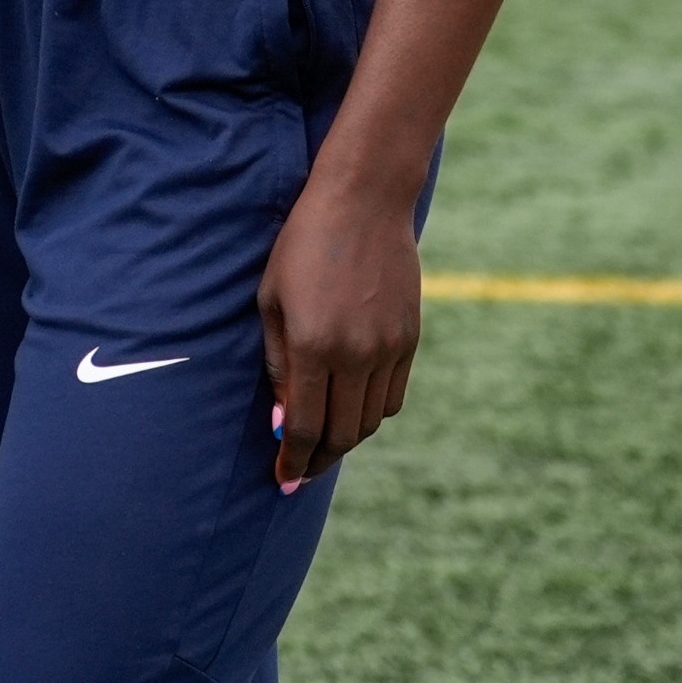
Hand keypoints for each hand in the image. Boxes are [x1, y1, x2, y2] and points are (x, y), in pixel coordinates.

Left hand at [257, 173, 422, 489]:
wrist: (363, 203)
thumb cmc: (301, 246)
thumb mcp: (271, 299)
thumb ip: (276, 363)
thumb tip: (280, 418)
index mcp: (312, 345)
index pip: (303, 425)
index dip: (292, 458)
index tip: (283, 480)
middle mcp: (354, 354)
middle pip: (341, 433)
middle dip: (317, 458)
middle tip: (300, 470)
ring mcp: (388, 349)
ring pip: (370, 420)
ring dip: (345, 439)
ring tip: (323, 443)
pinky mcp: (410, 339)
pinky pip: (392, 396)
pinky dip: (371, 413)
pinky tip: (351, 410)